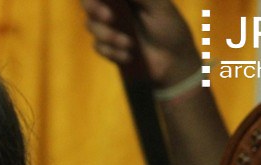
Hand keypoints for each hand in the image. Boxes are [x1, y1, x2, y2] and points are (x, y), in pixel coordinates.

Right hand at [81, 0, 200, 87]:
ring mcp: (109, 27)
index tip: (103, 2)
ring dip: (109, 36)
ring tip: (130, 44)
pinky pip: (98, 46)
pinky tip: (129, 56)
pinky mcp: (107, 46)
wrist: (172, 62)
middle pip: (89, 3)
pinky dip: (113, 52)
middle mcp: (114, 7)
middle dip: (94, 9)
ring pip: (91, 25)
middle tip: (109, 18)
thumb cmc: (170, 28)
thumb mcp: (159, 6)